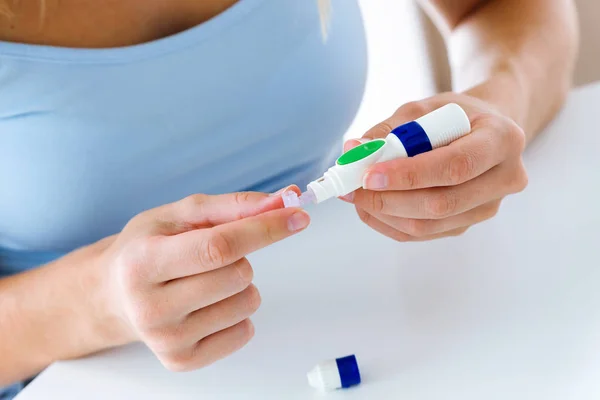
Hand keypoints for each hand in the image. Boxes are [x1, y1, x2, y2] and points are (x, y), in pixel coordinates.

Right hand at [96, 188, 308, 371]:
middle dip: (241, 257)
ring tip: (205, 281)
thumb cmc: (146, 248)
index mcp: (143, 261)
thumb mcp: (179, 215)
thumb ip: (234, 206)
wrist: (112, 295)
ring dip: (240, 285)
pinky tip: (207, 305)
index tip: (298, 216)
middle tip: (210, 257)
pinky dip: (237, 312)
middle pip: (237, 274)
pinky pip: (244, 331)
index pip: (219, 246)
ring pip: (246, 302)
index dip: (265, 229)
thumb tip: (286, 200)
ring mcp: (166, 339)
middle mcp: (150, 306)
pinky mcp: (182, 360)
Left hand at [343, 92, 527, 240]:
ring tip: (355, 196)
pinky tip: (370, 207)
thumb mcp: (425, 109)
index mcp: (502, 138)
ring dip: (385, 214)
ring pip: (430, 225)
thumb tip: (353, 152)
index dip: (409, 175)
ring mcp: (489, 207)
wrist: (486, 130)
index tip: (369, 175)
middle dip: (389, 199)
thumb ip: (389, 130)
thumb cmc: (455, 116)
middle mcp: (505, 178)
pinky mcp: (468, 223)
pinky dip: (390, 223)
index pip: (455, 166)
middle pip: (442, 203)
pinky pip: (424, 233)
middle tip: (353, 188)